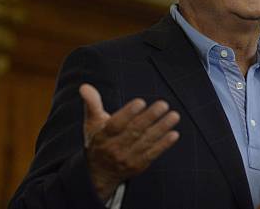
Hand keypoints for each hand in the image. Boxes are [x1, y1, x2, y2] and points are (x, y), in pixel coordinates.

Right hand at [79, 83, 179, 200]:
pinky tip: (174, 134)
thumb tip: (85, 86)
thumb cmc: (99, 140)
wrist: (99, 173)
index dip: (128, 113)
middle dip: (150, 117)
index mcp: (103, 135)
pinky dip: (164, 144)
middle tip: (163, 104)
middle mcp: (115, 148)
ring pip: (146, 142)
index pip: (116, 124)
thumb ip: (92, 103)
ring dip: (162, 128)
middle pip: (134, 131)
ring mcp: (128, 158)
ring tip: (174, 116)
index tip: (141, 101)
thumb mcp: (92, 123)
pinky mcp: (139, 165)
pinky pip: (152, 154)